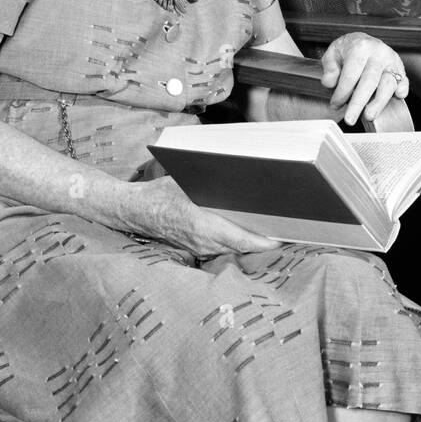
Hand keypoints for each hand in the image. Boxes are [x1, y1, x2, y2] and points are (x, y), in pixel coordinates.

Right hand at [134, 176, 279, 258]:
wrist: (134, 210)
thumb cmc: (160, 193)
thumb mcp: (187, 181)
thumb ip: (212, 181)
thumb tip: (238, 172)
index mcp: (204, 226)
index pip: (243, 240)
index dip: (265, 241)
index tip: (283, 237)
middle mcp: (204, 242)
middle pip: (242, 247)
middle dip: (264, 241)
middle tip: (286, 230)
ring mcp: (199, 247)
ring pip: (233, 249)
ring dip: (251, 243)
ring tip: (271, 230)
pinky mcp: (195, 247)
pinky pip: (221, 248)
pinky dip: (237, 242)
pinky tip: (246, 231)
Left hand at [319, 32, 409, 125]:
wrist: (362, 40)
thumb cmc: (348, 50)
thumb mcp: (332, 53)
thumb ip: (329, 68)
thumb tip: (330, 82)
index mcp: (360, 48)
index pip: (350, 75)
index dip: (342, 93)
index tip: (336, 104)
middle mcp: (377, 53)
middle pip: (369, 81)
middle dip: (358, 103)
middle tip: (350, 119)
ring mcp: (390, 60)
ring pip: (388, 83)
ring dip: (379, 102)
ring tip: (369, 115)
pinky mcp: (399, 67)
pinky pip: (404, 80)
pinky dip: (402, 89)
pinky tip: (398, 97)